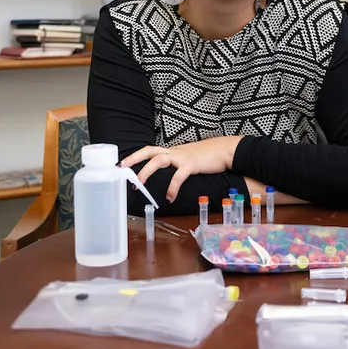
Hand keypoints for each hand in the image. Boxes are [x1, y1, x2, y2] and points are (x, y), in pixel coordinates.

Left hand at [122, 136, 242, 202]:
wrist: (225, 150)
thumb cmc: (208, 156)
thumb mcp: (188, 158)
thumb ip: (177, 163)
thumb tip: (168, 173)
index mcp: (172, 150)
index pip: (150, 150)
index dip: (136, 156)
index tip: (123, 164)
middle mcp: (174, 151)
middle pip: (149, 151)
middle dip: (134, 159)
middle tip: (122, 169)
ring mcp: (182, 156)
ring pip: (158, 160)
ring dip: (146, 172)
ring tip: (139, 185)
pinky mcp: (191, 164)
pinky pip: (178, 176)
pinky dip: (172, 187)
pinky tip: (170, 198)